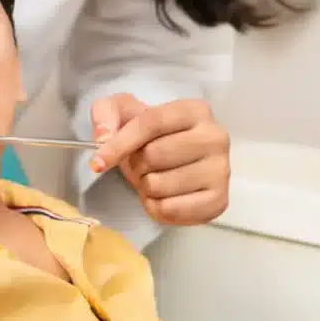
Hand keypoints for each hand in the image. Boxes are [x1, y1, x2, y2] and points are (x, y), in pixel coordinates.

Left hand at [89, 93, 230, 225]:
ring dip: (144, 186)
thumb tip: (104, 138)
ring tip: (152, 178)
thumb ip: (105, 113)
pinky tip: (161, 197)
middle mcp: (215, 137)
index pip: (151, 123)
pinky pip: (172, 210)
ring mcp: (221, 170)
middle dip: (136, 164)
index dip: (120, 143)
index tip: (98, 162)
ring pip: (160, 185)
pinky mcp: (219, 200)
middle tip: (140, 165)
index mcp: (195, 110)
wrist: (169, 160)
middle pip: (155, 155)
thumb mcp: (122, 112)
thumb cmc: (147, 135)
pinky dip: (155, 207)